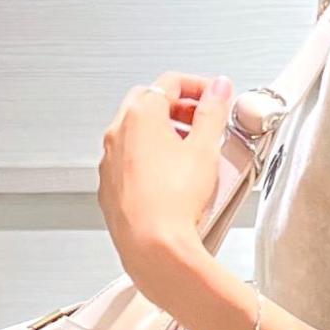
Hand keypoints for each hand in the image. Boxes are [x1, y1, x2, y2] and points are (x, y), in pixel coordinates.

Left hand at [98, 69, 235, 300]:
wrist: (153, 248)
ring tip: (194, 154)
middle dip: (180, 109)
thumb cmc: (172, 202)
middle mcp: (117, 135)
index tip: (216, 96)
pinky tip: (175, 180)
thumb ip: (213, 111)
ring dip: (165, 136)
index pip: (170, 82)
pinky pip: (132, 164)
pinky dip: (152, 162)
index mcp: (139, 115)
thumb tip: (218, 90)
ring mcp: (110, 162)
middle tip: (204, 122)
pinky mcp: (111, 189)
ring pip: (138, 135)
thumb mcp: (205, 148)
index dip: (199, 86)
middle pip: (150, 105)